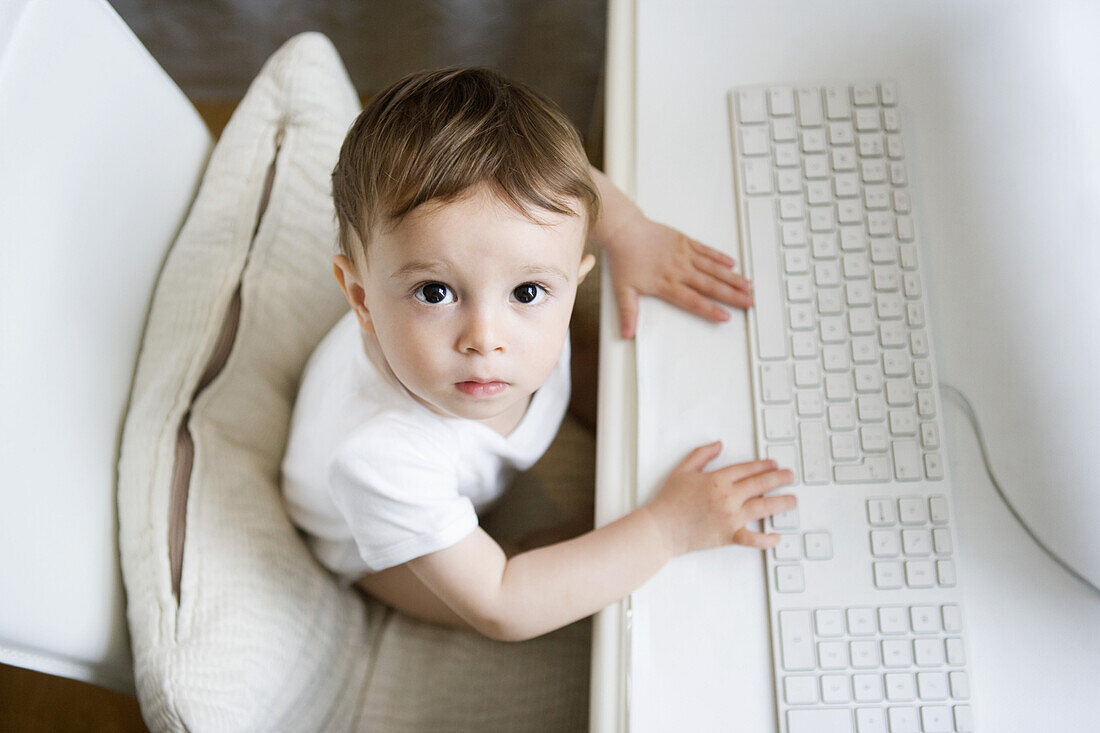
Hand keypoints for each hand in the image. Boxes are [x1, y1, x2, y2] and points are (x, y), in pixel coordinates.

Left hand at [604, 212, 754, 338]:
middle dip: (732, 295)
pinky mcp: (685, 241)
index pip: (693, 300)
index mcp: (666, 284)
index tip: (725, 316)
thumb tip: (626, 333)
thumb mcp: (623, 290)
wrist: (624, 231)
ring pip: (713, 268)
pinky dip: (720, 257)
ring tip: (747, 285)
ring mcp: (684, 254)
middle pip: (710, 285)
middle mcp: (679, 270)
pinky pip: (706, 250)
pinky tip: (732, 264)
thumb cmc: (624, 258)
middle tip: (748, 302)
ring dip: (732, 278)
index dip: (710, 309)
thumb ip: (628, 313)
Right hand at [643, 441, 795, 557]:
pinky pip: (752, 539)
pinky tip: (777, 537)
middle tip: (790, 476)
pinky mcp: (728, 535)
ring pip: (763, 508)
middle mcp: (727, 497)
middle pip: (760, 484)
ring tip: (792, 500)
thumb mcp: (682, 470)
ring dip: (781, 503)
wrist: (661, 528)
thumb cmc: (669, 501)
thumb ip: (701, 455)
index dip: (763, 465)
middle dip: (779, 478)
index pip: (747, 469)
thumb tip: (719, 445)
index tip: (773, 463)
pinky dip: (766, 540)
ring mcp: (730, 517)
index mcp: (717, 480)